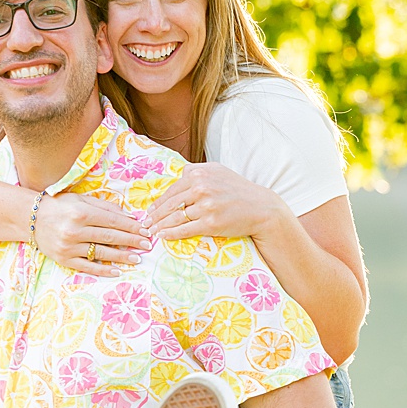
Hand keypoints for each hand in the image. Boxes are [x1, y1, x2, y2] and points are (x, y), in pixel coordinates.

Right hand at [34, 192, 150, 277]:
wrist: (30, 218)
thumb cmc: (59, 206)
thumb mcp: (81, 200)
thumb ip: (105, 207)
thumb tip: (129, 216)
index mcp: (81, 213)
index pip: (113, 221)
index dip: (132, 227)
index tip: (145, 231)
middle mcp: (75, 230)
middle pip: (110, 237)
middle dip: (132, 241)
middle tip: (147, 245)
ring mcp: (69, 247)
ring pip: (101, 253)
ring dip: (122, 256)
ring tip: (137, 258)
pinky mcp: (64, 259)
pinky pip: (87, 267)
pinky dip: (103, 270)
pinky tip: (117, 270)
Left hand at [145, 163, 287, 242]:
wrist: (261, 208)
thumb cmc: (239, 190)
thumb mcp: (218, 171)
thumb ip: (197, 171)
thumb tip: (178, 174)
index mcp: (200, 173)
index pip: (172, 190)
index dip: (158, 203)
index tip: (149, 211)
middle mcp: (201, 187)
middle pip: (170, 204)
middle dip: (154, 216)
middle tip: (145, 224)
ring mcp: (206, 205)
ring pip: (175, 217)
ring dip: (159, 226)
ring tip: (151, 231)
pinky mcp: (211, 222)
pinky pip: (185, 229)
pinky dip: (171, 234)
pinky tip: (163, 236)